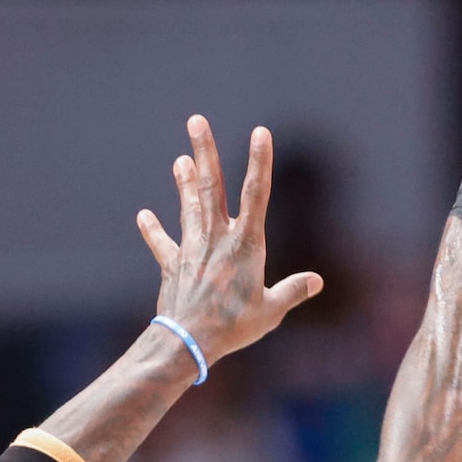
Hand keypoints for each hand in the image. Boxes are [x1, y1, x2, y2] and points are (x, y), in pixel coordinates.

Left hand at [137, 116, 321, 364]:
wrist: (189, 341)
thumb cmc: (235, 326)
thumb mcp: (272, 311)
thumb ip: (293, 291)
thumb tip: (317, 280)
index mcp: (246, 244)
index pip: (256, 193)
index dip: (259, 161)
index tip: (260, 132)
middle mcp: (216, 238)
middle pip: (210, 186)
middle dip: (205, 151)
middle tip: (195, 121)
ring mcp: (191, 249)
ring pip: (188, 206)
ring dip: (184, 181)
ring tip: (179, 159)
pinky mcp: (172, 265)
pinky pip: (162, 244)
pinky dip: (153, 230)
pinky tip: (143, 215)